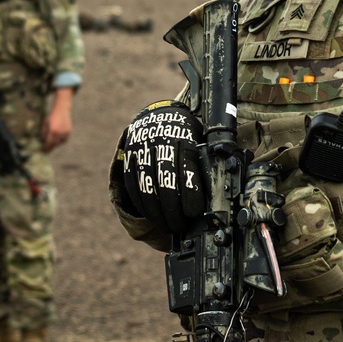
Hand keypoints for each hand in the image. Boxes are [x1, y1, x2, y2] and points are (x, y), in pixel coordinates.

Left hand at [41, 87, 73, 151]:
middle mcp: (59, 133)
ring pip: (59, 143)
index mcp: (52, 131)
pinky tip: (57, 136)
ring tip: (51, 142)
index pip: (48, 143)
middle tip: (46, 150)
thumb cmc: (51, 116)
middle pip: (54, 144)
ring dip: (55, 144)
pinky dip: (60, 140)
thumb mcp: (44, 124)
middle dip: (50, 148)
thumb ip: (44, 133)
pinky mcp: (68, 132)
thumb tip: (43, 141)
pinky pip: (64, 139)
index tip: (43, 151)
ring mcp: (65, 133)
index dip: (45, 148)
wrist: (62, 109)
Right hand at [119, 101, 205, 234]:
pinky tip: (149, 214)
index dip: (190, 198)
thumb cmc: (187, 135)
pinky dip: (140, 202)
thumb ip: (203, 166)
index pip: (187, 173)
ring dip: (156, 212)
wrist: (161, 115)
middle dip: (172, 211)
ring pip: (146, 186)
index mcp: (184, 138)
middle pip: (165, 183)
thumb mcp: (200, 143)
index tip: (193, 215)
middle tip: (179, 226)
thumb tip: (213, 199)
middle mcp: (162, 141)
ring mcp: (143, 148)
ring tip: (165, 226)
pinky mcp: (129, 155)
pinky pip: (132, 183)